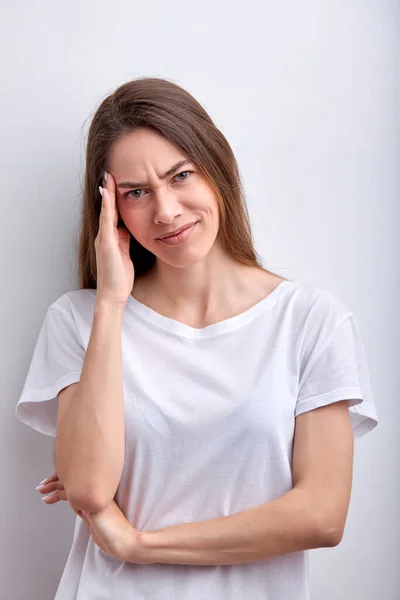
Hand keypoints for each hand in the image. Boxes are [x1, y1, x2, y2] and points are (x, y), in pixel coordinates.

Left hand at [37, 473, 145, 562]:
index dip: (67, 480)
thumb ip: (89, 513)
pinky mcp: (90, 502)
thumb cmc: (112, 535)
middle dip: (57, 480)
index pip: (81, 481)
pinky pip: (71, 494)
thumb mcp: (97, 522)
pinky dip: (58, 495)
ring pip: (71, 484)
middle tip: (44, 484)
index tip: (55, 482)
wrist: (124, 541)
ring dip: (53, 486)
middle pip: (75, 479)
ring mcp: (95, 495)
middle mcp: (99, 490)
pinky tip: (49, 499)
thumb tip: (81, 511)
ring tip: (41, 490)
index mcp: (100, 493)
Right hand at [96, 171, 134, 306]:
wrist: (113, 294)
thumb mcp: (126, 254)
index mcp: (112, 238)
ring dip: (107, 194)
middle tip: (110, 172)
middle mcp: (105, 236)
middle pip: (107, 208)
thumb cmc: (120, 278)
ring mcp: (104, 238)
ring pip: (106, 211)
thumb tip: (129, 229)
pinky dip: (107, 206)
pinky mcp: (106, 243)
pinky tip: (107, 194)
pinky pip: (107, 220)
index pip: (113, 213)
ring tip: (108, 176)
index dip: (115, 198)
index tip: (117, 182)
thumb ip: (126, 241)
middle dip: (108, 191)